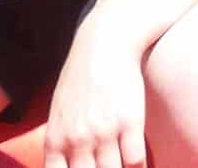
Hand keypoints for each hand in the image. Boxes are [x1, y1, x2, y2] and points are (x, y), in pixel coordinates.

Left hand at [43, 28, 146, 167]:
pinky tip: (141, 165)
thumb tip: (65, 164)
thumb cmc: (82, 76)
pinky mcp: (130, 122)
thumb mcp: (59, 111)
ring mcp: (104, 132)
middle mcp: (77, 140)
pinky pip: (135, 161)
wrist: (105, 43)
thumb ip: (60, 141)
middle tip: (106, 166)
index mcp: (56, 140)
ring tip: (123, 166)